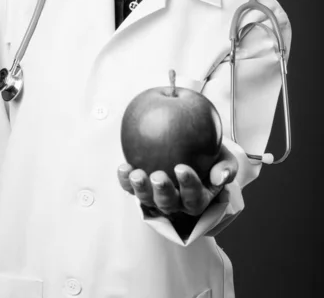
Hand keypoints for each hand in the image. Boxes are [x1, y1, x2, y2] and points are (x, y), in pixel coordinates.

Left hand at [117, 143, 237, 217]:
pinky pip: (130, 188)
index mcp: (199, 198)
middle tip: (157, 176)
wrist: (193, 147)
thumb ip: (227, 166)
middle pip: (169, 204)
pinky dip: (124, 181)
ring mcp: (157, 197)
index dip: (188, 186)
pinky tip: (123, 167)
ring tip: (136, 174)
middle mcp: (177, 202)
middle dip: (162, 192)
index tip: (181, 168)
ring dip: (140, 189)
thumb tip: (221, 176)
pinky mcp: (141, 188)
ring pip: (148, 200)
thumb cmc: (211, 153)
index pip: (195, 198)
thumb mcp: (225, 157)